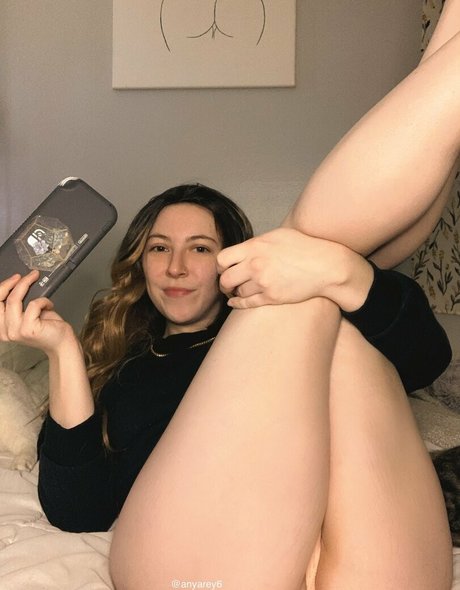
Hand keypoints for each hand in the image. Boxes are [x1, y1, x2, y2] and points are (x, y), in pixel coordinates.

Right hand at [0, 271, 74, 353]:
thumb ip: (18, 304)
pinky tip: (49, 305)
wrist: (61, 343)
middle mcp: (5, 331)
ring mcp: (15, 331)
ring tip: (38, 283)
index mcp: (2, 327)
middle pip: (3, 300)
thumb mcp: (27, 314)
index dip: (3, 287)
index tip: (15, 278)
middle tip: (29, 275)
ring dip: (27, 286)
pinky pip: (32, 305)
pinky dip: (43, 301)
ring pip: (15, 300)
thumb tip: (17, 284)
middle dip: (14, 283)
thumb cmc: (46, 327)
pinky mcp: (27, 329)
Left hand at [217, 228, 373, 309]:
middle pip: (226, 279)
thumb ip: (257, 243)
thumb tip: (243, 250)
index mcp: (255, 247)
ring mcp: (264, 282)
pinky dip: (237, 303)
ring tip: (236, 291)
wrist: (326, 266)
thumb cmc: (305, 247)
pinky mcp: (272, 297)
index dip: (220, 266)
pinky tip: (235, 302)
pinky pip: (247, 303)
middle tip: (226, 284)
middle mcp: (256, 265)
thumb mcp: (278, 236)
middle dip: (223, 283)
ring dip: (234, 292)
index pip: (222, 259)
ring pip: (237, 292)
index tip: (224, 268)